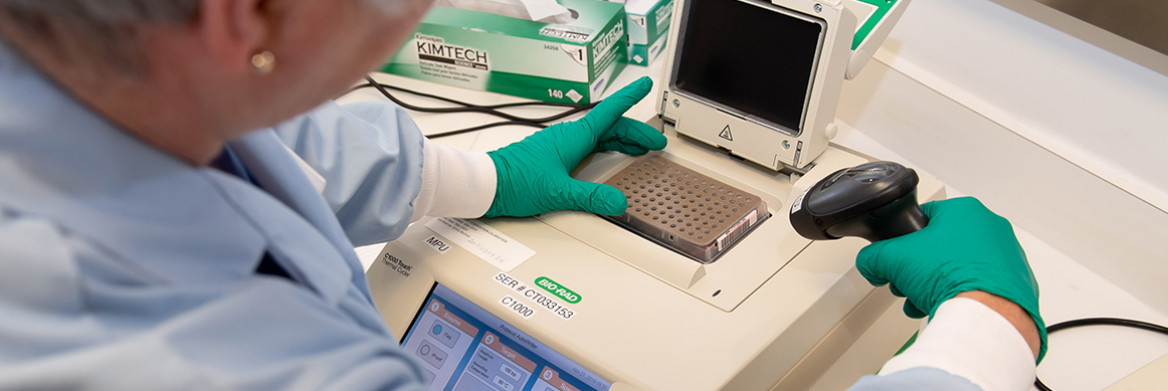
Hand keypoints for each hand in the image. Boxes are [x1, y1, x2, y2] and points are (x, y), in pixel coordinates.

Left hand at [484, 77, 666, 217]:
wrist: (486, 185)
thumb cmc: (515, 182)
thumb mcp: (558, 192)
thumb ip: (591, 197)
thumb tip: (619, 201)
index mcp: (573, 137)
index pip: (609, 112)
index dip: (629, 97)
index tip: (644, 85)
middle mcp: (568, 136)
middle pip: (610, 126)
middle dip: (635, 132)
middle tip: (655, 142)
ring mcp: (560, 144)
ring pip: (599, 135)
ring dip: (622, 139)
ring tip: (638, 149)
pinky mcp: (553, 154)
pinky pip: (588, 143)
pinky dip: (606, 146)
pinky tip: (608, 157)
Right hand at [856, 197, 1046, 359]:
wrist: (985, 313)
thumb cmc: (951, 277)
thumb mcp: (892, 258)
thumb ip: (873, 256)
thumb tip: (870, 263)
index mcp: (965, 210)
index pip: (924, 218)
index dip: (904, 241)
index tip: (899, 258)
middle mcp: (991, 227)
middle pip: (942, 246)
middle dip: (921, 268)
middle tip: (910, 283)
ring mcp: (1008, 255)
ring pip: (961, 267)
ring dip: (938, 285)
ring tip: (924, 301)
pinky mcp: (1017, 282)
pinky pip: (982, 285)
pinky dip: (964, 296)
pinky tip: (947, 309)